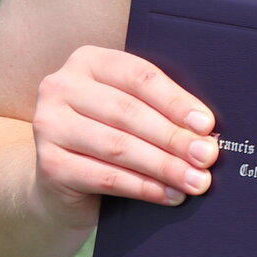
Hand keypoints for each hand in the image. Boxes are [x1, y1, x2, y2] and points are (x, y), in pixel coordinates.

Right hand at [29, 45, 217, 226]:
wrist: (63, 180)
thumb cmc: (108, 136)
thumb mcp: (130, 113)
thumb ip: (159, 110)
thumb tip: (206, 132)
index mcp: (88, 61)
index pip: (139, 76)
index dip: (175, 101)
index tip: (206, 125)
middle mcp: (61, 87)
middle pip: (129, 112)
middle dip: (174, 138)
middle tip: (207, 157)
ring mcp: (49, 126)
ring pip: (119, 146)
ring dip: (164, 166)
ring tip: (196, 181)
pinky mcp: (49, 165)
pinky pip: (106, 177)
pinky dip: (143, 188)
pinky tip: (169, 195)